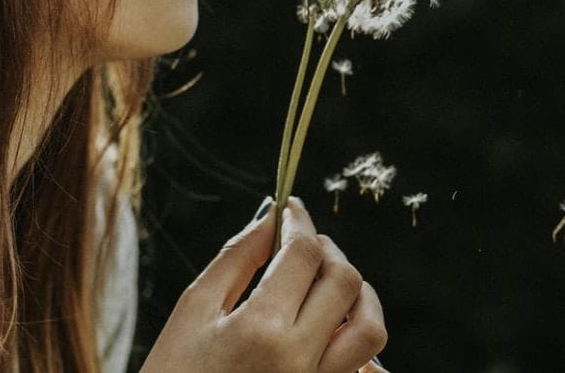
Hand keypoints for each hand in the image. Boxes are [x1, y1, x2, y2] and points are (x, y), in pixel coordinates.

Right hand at [140, 197, 386, 372]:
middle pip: (344, 281)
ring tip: (327, 282)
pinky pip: (365, 370)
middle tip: (303, 242)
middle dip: (327, 249)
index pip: (304, 253)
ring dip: (357, 293)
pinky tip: (332, 326)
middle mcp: (299, 360)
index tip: (291, 208)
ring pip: (370, 327)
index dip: (300, 221)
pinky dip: (358, 340)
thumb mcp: (194, 309)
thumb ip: (237, 256)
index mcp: (261, 329)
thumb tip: (272, 217)